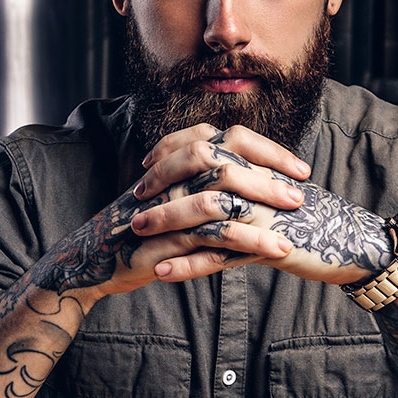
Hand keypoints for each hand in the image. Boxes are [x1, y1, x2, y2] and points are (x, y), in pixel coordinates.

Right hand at [26, 173, 290, 303]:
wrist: (97, 259)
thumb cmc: (145, 227)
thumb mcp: (179, 196)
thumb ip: (210, 179)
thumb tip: (263, 176)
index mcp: (180, 158)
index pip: (231, 139)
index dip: (269, 151)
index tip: (300, 170)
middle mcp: (172, 175)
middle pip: (226, 161)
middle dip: (267, 179)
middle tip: (300, 195)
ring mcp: (164, 204)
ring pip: (218, 202)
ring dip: (259, 219)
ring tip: (289, 235)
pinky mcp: (162, 238)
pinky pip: (207, 238)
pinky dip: (241, 246)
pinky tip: (269, 257)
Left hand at [128, 126, 392, 286]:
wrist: (351, 243)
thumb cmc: (308, 218)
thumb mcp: (271, 193)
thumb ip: (240, 182)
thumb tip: (203, 180)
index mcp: (255, 162)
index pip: (205, 140)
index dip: (171, 149)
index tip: (147, 165)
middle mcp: (257, 179)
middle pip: (200, 166)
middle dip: (162, 182)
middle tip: (136, 198)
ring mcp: (261, 209)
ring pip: (206, 209)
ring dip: (168, 221)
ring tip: (138, 235)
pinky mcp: (266, 243)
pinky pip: (219, 253)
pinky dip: (187, 263)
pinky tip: (163, 271)